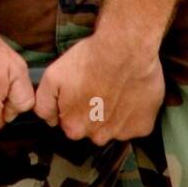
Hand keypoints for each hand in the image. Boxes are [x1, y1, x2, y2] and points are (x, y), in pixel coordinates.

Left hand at [34, 33, 164, 144]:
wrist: (125, 49)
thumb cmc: (88, 60)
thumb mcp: (52, 76)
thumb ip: (44, 103)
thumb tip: (48, 119)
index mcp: (74, 128)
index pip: (69, 124)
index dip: (73, 106)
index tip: (79, 90)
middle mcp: (98, 137)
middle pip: (91, 128)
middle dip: (92, 113)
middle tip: (97, 88)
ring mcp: (122, 134)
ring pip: (112, 127)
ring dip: (112, 114)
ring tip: (114, 88)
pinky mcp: (143, 127)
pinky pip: (134, 124)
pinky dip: (132, 113)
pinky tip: (129, 93)